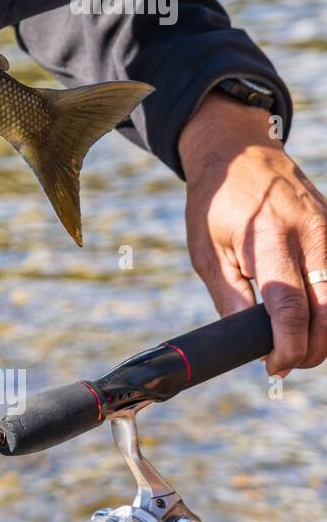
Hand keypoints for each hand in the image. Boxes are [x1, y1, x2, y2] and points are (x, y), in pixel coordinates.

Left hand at [179, 92, 326, 374]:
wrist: (240, 154)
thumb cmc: (216, 206)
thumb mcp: (207, 253)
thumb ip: (231, 300)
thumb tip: (254, 345)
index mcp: (269, 238)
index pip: (289, 306)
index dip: (287, 345)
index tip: (276, 367)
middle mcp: (310, 233)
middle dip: (312, 348)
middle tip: (288, 363)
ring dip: (326, 333)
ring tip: (298, 344)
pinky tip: (313, 319)